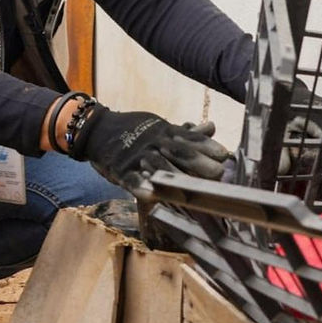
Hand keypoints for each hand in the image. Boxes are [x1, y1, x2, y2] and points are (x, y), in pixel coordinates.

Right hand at [68, 103, 230, 196]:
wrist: (97, 129)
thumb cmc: (134, 130)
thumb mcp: (160, 127)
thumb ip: (186, 133)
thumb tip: (212, 127)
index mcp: (165, 132)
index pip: (189, 139)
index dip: (207, 147)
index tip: (224, 156)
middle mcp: (153, 142)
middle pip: (178, 152)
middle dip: (199, 163)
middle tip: (218, 174)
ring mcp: (137, 156)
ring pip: (158, 166)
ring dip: (175, 177)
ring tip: (192, 188)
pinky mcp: (120, 169)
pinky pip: (131, 178)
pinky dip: (140, 186)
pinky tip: (151, 195)